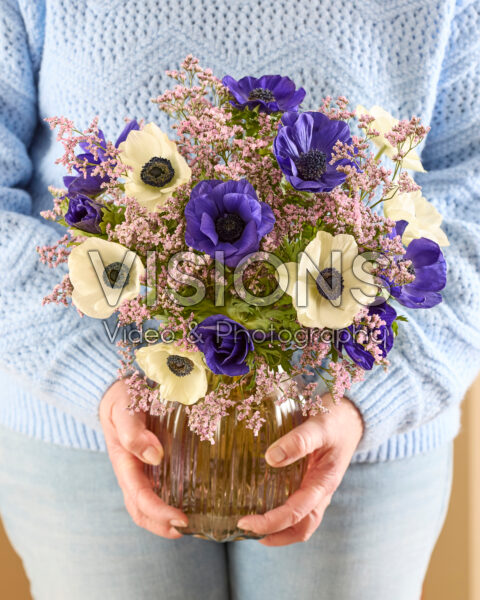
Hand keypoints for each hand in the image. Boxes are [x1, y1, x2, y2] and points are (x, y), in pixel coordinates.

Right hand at [99, 380, 187, 537]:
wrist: (117, 392)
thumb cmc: (122, 400)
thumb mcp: (123, 410)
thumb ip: (133, 432)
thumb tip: (155, 456)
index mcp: (124, 463)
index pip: (140, 498)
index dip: (160, 512)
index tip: (181, 518)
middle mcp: (132, 473)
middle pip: (142, 511)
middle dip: (162, 526)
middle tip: (189, 528)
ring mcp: (141, 470)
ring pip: (149, 505)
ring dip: (166, 520)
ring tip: (193, 523)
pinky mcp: (151, 464)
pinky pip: (160, 489)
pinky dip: (172, 501)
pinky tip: (193, 500)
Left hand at [237, 395, 363, 545]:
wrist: (351, 416)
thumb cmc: (336, 420)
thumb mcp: (319, 426)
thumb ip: (299, 441)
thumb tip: (271, 458)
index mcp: (324, 483)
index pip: (296, 513)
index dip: (271, 522)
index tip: (246, 522)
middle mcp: (321, 491)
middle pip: (301, 527)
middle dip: (274, 534)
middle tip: (246, 528)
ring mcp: (317, 488)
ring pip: (301, 520)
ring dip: (278, 529)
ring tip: (252, 525)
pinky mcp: (310, 481)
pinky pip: (297, 504)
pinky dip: (280, 511)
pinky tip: (262, 502)